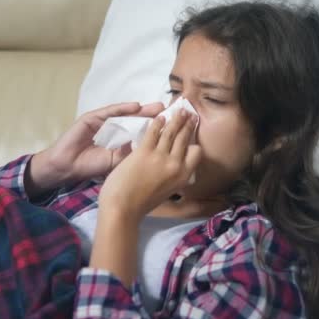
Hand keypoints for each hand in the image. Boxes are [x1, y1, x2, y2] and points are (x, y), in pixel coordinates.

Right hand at [26, 102, 164, 197]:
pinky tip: (135, 106)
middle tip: (174, 112)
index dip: (159, 130)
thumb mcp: (118, 163)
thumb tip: (157, 153)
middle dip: (156, 117)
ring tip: (158, 107)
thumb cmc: (90, 166)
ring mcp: (103, 121)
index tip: (177, 129)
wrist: (66, 167)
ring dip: (143, 110)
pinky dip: (122, 108)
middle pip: (138, 120)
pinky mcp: (91, 118)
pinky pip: (109, 112)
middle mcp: (114, 128)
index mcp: (121, 139)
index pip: (142, 131)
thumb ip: (134, 156)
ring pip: (126, 114)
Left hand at [98, 108, 200, 223]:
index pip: (196, 153)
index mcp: (183, 177)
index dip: (194, 143)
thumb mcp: (165, 191)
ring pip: (171, 132)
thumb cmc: (140, 205)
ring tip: (179, 110)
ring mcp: (160, 157)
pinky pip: (154, 132)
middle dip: (188, 124)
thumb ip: (170, 177)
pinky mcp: (144, 152)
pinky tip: (160, 117)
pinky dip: (157, 122)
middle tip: (190, 113)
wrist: (122, 208)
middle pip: (185, 138)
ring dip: (176, 118)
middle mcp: (175, 165)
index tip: (192, 135)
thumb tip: (170, 165)